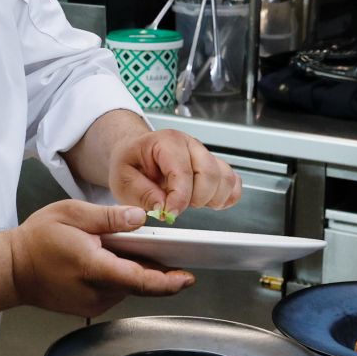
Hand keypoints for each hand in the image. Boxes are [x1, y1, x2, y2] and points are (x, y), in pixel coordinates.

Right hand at [9, 200, 194, 316]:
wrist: (11, 270)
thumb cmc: (36, 240)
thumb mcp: (71, 214)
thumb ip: (108, 217)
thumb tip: (139, 217)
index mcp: (93, 267)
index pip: (139, 280)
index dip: (167, 282)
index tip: (187, 278)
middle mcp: (96, 292)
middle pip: (138, 283)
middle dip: (154, 267)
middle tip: (163, 248)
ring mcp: (92, 303)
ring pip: (127, 287)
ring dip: (134, 270)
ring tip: (122, 248)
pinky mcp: (89, 307)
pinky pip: (115, 291)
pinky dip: (120, 276)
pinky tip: (109, 259)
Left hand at [108, 129, 241, 219]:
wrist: (135, 153)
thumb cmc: (131, 162)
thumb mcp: (123, 178)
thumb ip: (142, 193)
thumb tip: (163, 207)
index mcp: (167, 142)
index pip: (183, 171)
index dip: (179, 197)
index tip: (169, 213)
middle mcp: (190, 145)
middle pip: (210, 173)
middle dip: (196, 198)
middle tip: (178, 206)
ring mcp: (205, 155)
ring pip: (225, 178)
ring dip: (213, 198)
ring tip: (193, 203)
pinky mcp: (214, 166)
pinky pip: (233, 181)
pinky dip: (227, 196)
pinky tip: (210, 203)